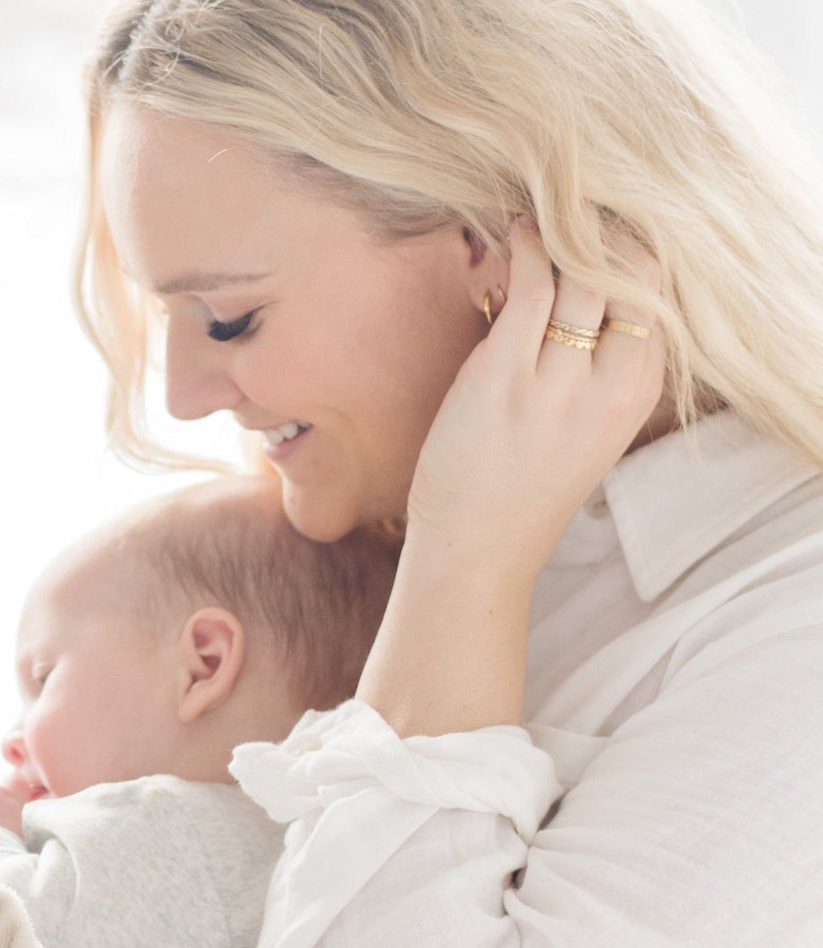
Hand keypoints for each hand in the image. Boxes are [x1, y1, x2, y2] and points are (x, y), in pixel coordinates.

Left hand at [404, 217, 667, 579]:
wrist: (479, 550)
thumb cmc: (523, 487)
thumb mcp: (588, 426)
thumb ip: (601, 364)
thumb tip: (586, 282)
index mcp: (637, 393)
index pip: (656, 295)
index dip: (632, 251)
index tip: (604, 228)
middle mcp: (609, 385)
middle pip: (629, 274)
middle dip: (603, 231)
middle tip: (573, 209)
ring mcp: (557, 383)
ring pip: (580, 275)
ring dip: (561, 233)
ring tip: (540, 215)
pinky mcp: (503, 378)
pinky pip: (528, 289)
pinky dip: (525, 250)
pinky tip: (515, 235)